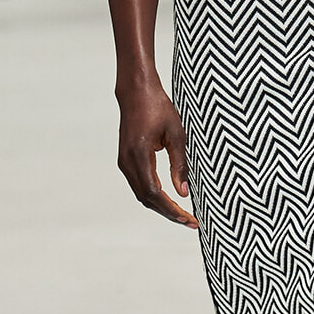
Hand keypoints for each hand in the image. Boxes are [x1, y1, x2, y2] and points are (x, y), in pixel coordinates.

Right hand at [116, 81, 197, 227]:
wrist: (135, 91)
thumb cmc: (157, 107)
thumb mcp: (177, 134)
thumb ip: (180, 164)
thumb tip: (184, 192)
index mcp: (139, 156)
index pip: (155, 193)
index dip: (172, 209)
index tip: (189, 218)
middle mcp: (127, 162)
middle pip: (147, 199)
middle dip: (169, 213)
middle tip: (190, 222)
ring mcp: (124, 162)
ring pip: (142, 194)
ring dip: (161, 206)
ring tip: (182, 214)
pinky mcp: (126, 159)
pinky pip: (139, 184)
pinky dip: (154, 195)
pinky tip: (169, 198)